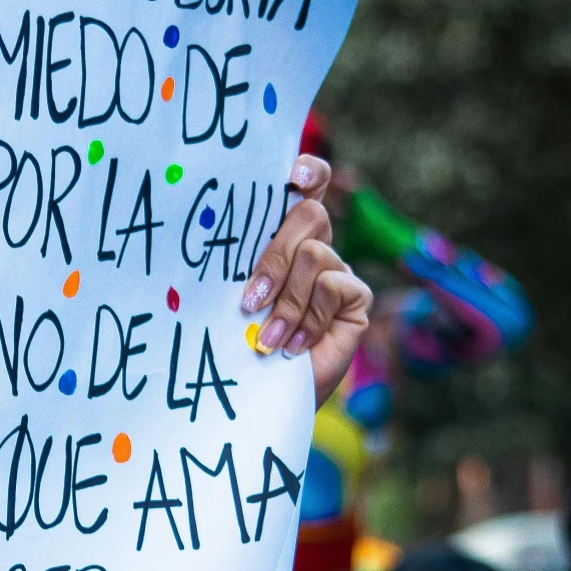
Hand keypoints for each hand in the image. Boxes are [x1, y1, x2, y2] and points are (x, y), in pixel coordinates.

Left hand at [240, 154, 372, 404]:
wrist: (258, 398)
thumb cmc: (236, 346)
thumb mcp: (229, 299)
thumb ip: (236, 263)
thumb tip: (214, 235)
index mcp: (280, 237)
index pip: (305, 186)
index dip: (307, 172)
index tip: (293, 176)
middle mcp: (314, 247)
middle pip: (310, 214)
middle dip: (275, 257)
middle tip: (250, 300)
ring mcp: (338, 272)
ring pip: (317, 254)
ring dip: (286, 301)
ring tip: (267, 337)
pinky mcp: (356, 299)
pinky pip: (334, 287)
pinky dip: (308, 318)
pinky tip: (293, 346)